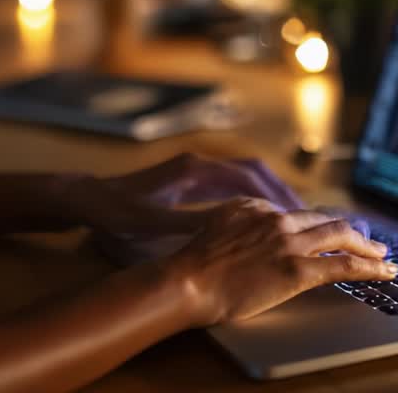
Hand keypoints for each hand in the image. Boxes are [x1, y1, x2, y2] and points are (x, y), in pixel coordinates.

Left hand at [66, 152, 306, 240]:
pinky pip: (232, 186)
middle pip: (254, 172)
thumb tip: (228, 231)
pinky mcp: (190, 181)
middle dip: (282, 193)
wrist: (88, 198)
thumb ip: (188, 224)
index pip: (248, 176)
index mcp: (194, 170)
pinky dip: (252, 200)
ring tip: (295, 221)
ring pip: (245, 178)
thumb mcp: (151, 223)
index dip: (277, 195)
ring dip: (270, 196)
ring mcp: (195, 171)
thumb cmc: (116, 211)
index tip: (300, 214)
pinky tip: (263, 222)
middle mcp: (199, 165)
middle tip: (309, 217)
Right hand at [164, 197, 396, 326]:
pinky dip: (370, 268)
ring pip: (341, 237)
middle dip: (351, 231)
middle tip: (369, 241)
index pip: (297, 216)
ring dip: (368, 246)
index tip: (327, 237)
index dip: (316, 228)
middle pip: (325, 221)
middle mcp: (276, 218)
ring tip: (384, 256)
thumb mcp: (214, 229)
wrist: (187, 280)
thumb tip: (251, 239)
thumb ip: (238, 227)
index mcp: (256, 206)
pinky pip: (343, 266)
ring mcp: (289, 243)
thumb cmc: (193, 264)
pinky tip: (385, 272)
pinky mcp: (297, 269)